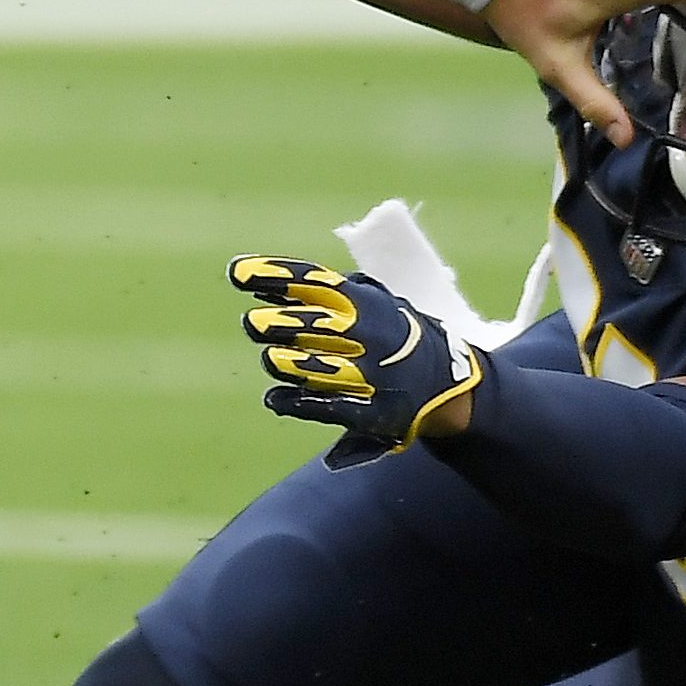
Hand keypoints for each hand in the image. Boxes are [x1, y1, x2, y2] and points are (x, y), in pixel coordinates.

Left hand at [231, 255, 482, 461]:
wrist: (449, 384)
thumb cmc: (397, 334)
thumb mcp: (372, 301)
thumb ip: (323, 293)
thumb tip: (264, 287)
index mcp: (364, 302)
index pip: (311, 281)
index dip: (273, 275)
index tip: (237, 273)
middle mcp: (367, 335)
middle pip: (313, 324)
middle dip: (279, 323)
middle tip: (252, 323)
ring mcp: (371, 375)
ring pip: (320, 367)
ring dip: (289, 363)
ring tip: (270, 358)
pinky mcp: (372, 411)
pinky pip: (330, 407)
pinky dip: (299, 402)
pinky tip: (275, 398)